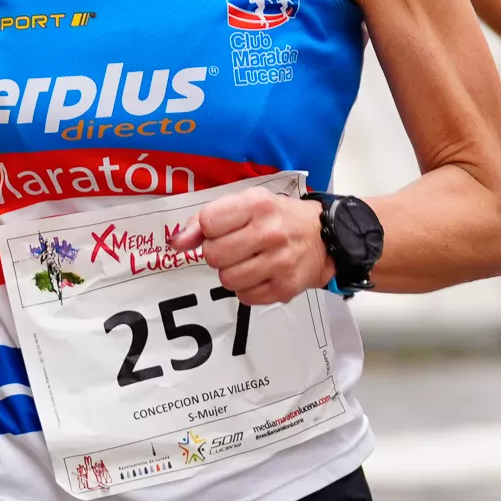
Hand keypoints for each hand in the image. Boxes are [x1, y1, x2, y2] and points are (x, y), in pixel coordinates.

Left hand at [199, 188, 329, 305]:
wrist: (324, 238)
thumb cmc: (279, 218)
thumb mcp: (245, 203)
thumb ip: (205, 219)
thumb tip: (176, 243)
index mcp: (258, 205)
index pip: (208, 222)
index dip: (207, 230)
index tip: (220, 229)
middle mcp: (270, 233)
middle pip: (214, 255)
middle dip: (217, 253)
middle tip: (233, 248)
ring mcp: (279, 263)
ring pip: (227, 279)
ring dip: (230, 272)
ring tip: (246, 261)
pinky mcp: (284, 288)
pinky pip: (244, 297)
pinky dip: (246, 288)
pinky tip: (258, 274)